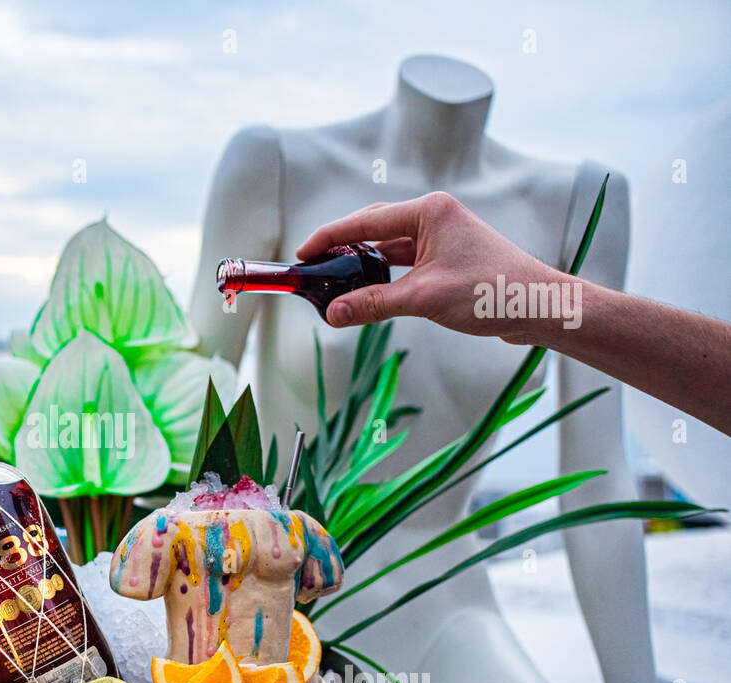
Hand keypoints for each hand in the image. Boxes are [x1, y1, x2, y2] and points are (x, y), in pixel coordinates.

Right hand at [295, 192, 562, 342]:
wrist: (539, 307)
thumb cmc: (493, 292)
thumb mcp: (424, 298)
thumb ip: (373, 303)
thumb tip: (333, 313)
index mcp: (429, 212)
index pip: (365, 221)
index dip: (329, 237)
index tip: (303, 253)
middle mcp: (434, 217)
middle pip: (373, 228)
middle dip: (342, 247)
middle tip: (314, 266)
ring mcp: (442, 236)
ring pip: (388, 247)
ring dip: (362, 263)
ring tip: (335, 280)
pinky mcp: (447, 257)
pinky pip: (404, 261)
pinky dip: (382, 275)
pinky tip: (367, 289)